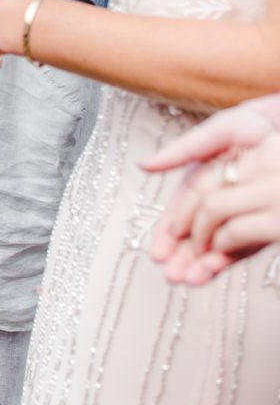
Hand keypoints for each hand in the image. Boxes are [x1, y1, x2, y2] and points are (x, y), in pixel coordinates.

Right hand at [142, 95, 279, 284]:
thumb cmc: (251, 124)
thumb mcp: (215, 133)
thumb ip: (182, 151)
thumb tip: (144, 165)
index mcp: (201, 180)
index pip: (179, 213)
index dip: (166, 234)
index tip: (158, 252)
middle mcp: (217, 200)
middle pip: (194, 234)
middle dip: (181, 256)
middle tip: (171, 275)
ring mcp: (239, 213)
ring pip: (216, 243)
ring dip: (200, 263)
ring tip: (188, 280)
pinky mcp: (261, 221)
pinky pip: (242, 243)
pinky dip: (227, 258)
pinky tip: (214, 269)